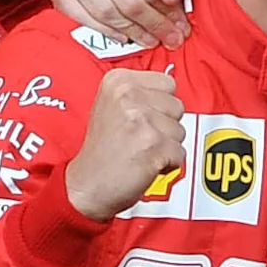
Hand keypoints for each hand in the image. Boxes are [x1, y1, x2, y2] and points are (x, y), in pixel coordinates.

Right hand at [64, 67, 191, 219]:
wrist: (86, 185)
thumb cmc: (101, 151)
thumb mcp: (111, 107)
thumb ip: (142, 94)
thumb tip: (171, 92)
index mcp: (118, 81)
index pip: (167, 83)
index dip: (160, 106)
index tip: (142, 118)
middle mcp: (128, 95)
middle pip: (177, 106)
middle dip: (165, 126)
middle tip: (139, 138)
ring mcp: (141, 119)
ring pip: (180, 131)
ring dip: (166, 146)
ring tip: (140, 151)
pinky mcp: (153, 144)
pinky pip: (180, 153)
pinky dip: (168, 164)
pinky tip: (145, 163)